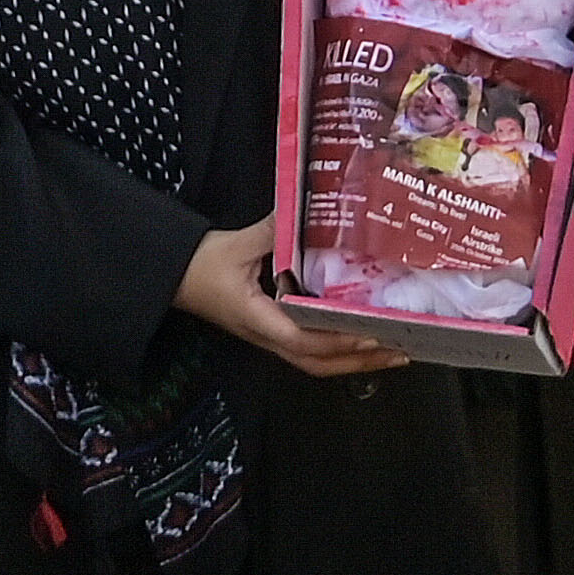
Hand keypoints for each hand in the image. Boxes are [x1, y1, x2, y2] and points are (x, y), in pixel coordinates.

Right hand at [174, 220, 405, 378]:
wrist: (174, 276)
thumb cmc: (202, 264)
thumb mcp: (237, 243)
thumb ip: (273, 230)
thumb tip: (303, 211)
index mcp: (258, 318)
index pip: (301, 339)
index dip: (337, 340)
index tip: (371, 333)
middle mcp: (267, 336)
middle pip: (318, 363)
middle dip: (359, 361)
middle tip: (399, 351)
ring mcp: (270, 338)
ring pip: (315, 362)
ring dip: (353, 361)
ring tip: (390, 352)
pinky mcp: (272, 331)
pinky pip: (309, 350)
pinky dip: (337, 350)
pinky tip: (359, 338)